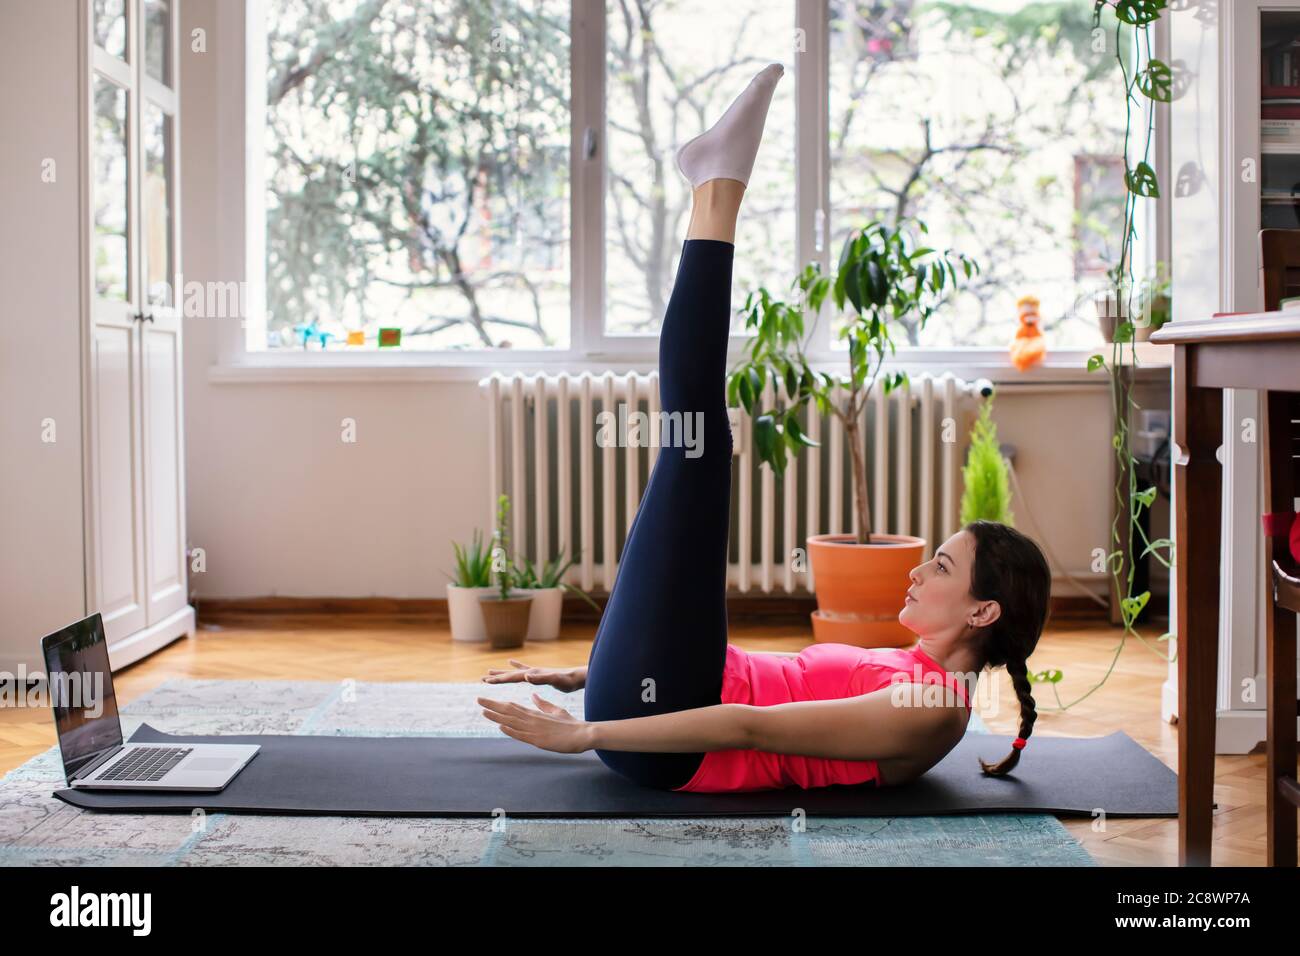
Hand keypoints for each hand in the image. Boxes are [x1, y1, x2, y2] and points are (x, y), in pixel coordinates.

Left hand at [477, 694, 594, 753]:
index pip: (513, 707)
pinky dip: (510, 730)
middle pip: (509, 711)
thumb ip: (543, 704)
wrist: (583, 734)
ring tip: (483, 710)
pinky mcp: (539, 739)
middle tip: (478, 699)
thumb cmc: (570, 724)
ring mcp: (535, 729)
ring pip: (512, 721)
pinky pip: (522, 734)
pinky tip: (501, 726)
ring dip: (497, 716)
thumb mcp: (555, 711)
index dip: (498, 703)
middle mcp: (533, 719)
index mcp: (535, 713)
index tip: (486, 700)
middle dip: (492, 705)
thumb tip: (534, 696)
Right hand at [480, 659, 583, 692]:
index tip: (486, 681)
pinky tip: (511, 661)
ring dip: (502, 672)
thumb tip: (525, 676)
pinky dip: (516, 666)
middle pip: (510, 674)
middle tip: (482, 678)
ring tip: (489, 671)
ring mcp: (535, 672)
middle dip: (496, 677)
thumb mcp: (554, 680)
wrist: (577, 677)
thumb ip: (540, 679)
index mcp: (533, 674)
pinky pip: (524, 670)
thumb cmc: (567, 680)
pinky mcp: (539, 674)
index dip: (499, 680)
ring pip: (514, 672)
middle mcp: (532, 671)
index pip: (512, 677)